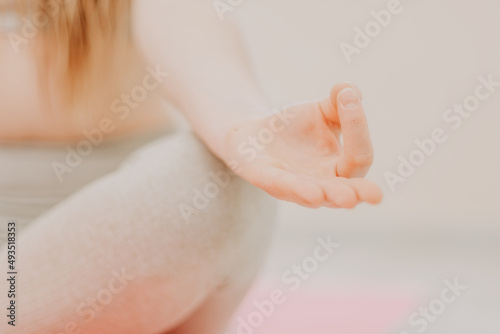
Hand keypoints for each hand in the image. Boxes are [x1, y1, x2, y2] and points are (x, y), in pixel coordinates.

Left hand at [224, 83, 382, 207]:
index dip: (358, 128)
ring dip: (328, 195)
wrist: (254, 134)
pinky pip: (281, 185)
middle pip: (344, 191)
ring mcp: (293, 186)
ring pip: (314, 195)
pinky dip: (295, 188)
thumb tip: (348, 90)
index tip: (347, 97)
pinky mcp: (265, 179)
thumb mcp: (322, 111)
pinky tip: (311, 194)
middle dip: (358, 193)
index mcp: (338, 169)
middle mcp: (320, 184)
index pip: (359, 157)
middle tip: (376, 196)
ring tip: (346, 199)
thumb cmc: (294, 129)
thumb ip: (339, 101)